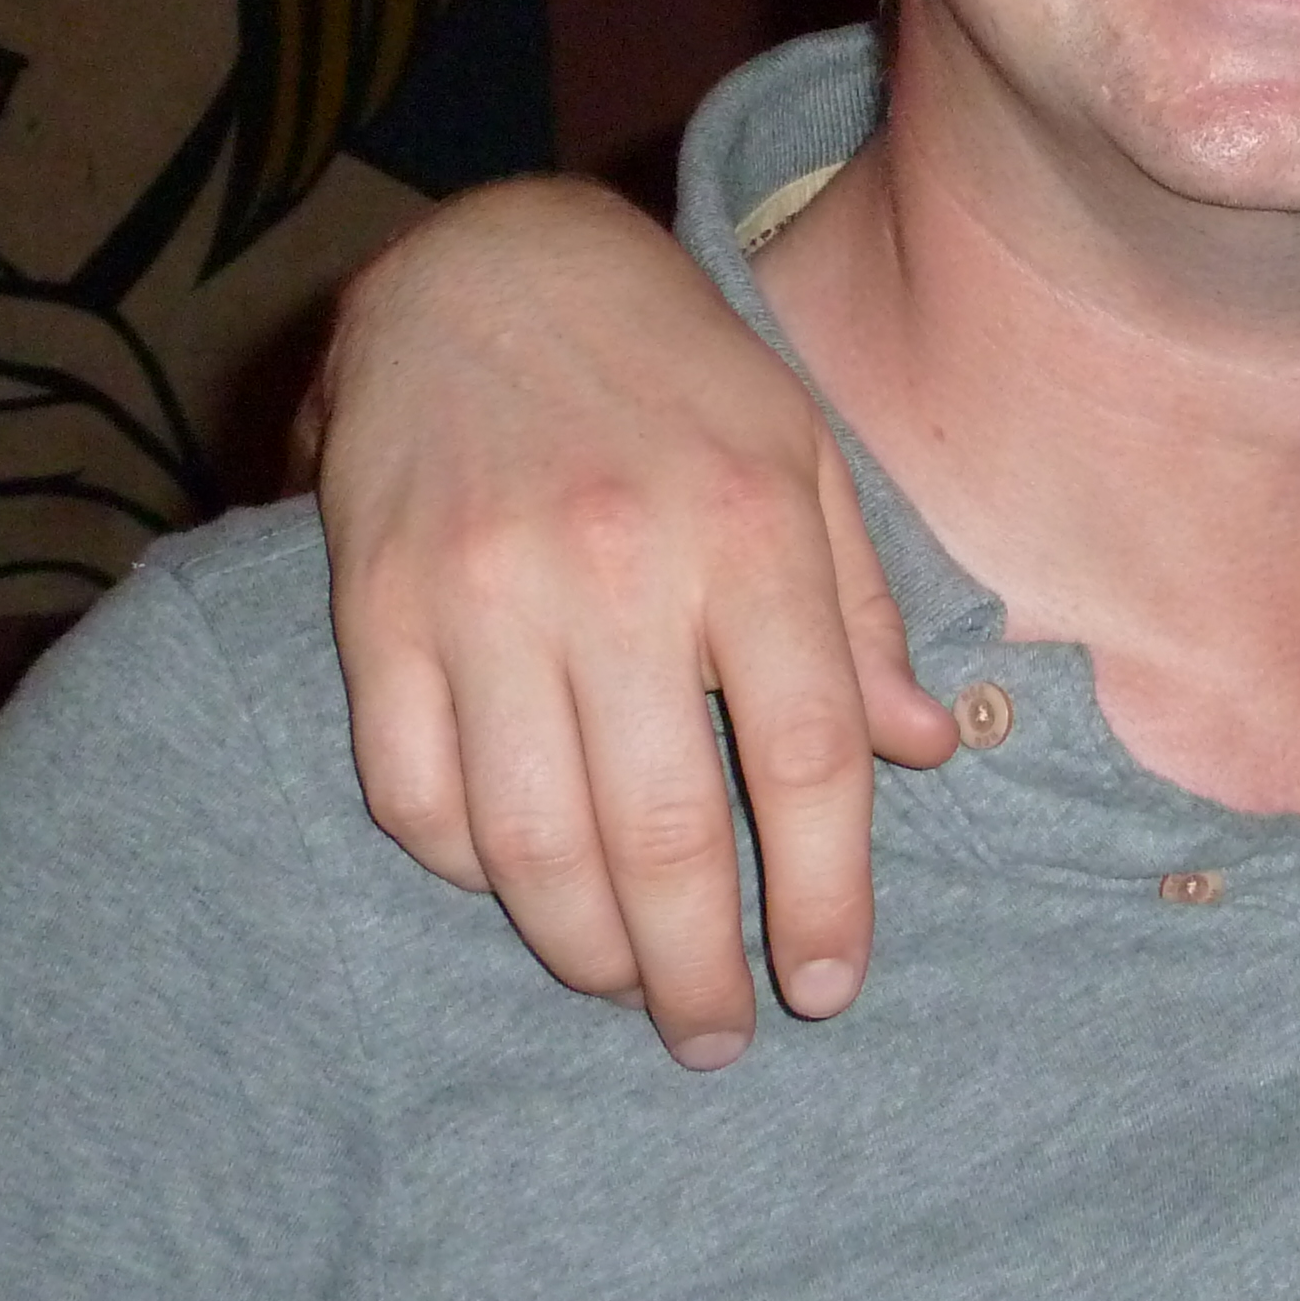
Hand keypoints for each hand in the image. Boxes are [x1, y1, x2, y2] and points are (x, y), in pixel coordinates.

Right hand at [312, 174, 953, 1066]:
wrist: (486, 264)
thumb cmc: (674, 368)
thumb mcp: (803, 452)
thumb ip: (858, 610)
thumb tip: (925, 750)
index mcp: (748, 525)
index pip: (807, 758)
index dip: (825, 893)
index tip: (826, 984)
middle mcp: (617, 565)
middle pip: (666, 831)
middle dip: (697, 968)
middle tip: (716, 1036)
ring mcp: (483, 591)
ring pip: (531, 842)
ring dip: (585, 948)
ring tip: (627, 984)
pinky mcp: (374, 608)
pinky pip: (413, 793)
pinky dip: (466, 870)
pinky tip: (517, 889)